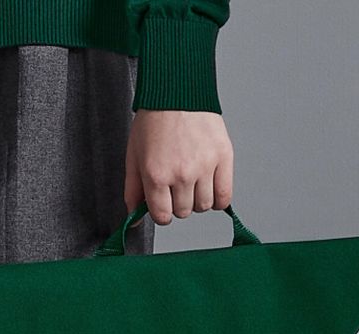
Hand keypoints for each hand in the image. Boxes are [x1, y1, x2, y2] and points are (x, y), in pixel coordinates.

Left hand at [124, 109, 233, 226]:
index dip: (161, 212)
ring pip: (204, 206)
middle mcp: (182, 174)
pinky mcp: (223, 158)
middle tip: (176, 184)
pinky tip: (210, 187)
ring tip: (192, 181)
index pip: (163, 217)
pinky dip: (218, 198)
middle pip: (184, 212)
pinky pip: (225, 196)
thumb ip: (133, 191)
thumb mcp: (134, 156)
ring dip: (197, 199)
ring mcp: (204, 167)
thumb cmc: (154, 120)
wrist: (177, 90)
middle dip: (178, 203)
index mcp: (157, 174)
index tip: (163, 202)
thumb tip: (134, 219)